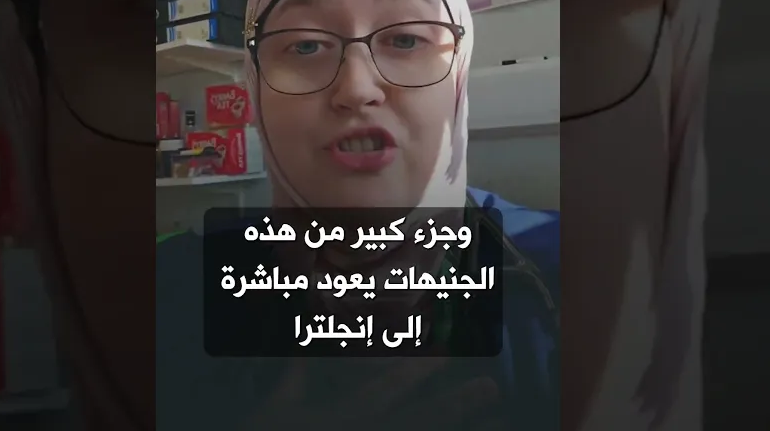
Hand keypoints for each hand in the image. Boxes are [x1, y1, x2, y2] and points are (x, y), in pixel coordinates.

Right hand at [245, 356, 500, 430]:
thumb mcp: (271, 412)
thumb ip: (291, 379)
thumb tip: (300, 346)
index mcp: (338, 420)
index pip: (385, 388)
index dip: (418, 369)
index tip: (446, 353)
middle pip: (417, 423)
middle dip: (456, 406)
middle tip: (491, 388)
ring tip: (498, 425)